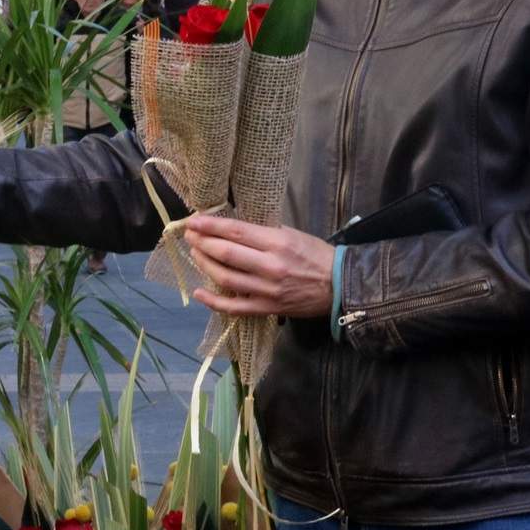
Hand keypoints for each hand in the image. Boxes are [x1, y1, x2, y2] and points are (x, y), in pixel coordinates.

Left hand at [184, 217, 333, 318]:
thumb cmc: (316, 256)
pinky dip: (213, 301)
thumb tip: (232, 228)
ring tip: (195, 253)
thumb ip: (263, 232)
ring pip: (225, 278)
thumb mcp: (292, 234)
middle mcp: (270, 266)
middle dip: (202, 242)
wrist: (339, 286)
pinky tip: (199, 292)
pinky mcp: (267, 308)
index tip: (194, 221)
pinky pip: (234, 307)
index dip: (210, 226)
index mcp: (277, 243)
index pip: (236, 231)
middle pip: (226, 253)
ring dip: (204, 264)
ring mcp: (266, 290)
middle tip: (189, 235)